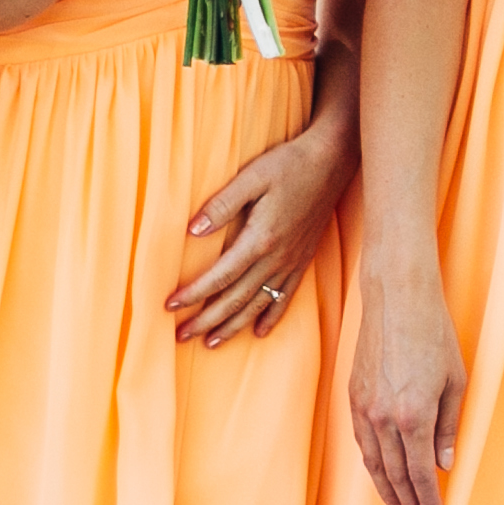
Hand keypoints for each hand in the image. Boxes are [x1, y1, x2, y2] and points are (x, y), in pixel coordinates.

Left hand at [170, 106, 349, 344]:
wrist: (333, 160)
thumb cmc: (289, 164)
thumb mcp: (251, 177)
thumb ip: (221, 205)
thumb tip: (191, 230)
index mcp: (260, 239)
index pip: (219, 277)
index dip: (193, 294)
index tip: (170, 306)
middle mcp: (276, 258)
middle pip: (236, 299)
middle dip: (206, 321)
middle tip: (181, 336)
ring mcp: (291, 262)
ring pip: (258, 305)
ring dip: (233, 327)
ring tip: (210, 343)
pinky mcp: (303, 259)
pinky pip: (286, 297)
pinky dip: (271, 317)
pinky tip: (258, 333)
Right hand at [347, 260, 462, 504]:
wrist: (396, 299)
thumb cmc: (434, 333)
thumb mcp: (456, 380)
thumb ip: (448, 426)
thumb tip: (444, 464)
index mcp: (414, 415)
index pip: (419, 472)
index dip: (427, 498)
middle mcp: (384, 418)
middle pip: (394, 474)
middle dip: (407, 501)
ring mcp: (364, 410)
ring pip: (373, 463)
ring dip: (386, 490)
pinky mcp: (353, 399)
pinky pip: (361, 444)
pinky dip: (372, 465)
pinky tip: (380, 474)